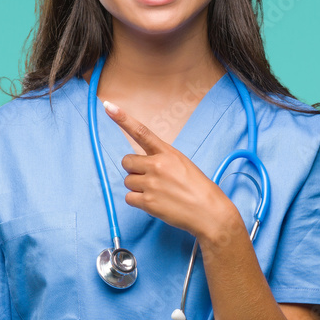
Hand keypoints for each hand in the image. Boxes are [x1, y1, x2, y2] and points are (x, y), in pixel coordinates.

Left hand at [102, 100, 231, 237]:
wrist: (210, 213)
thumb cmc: (198, 189)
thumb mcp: (182, 164)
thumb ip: (161, 159)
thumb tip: (141, 163)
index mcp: (168, 153)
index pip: (142, 132)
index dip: (123, 119)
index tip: (109, 107)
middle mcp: (157, 165)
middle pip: (127, 162)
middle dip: (134, 170)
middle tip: (151, 179)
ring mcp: (152, 183)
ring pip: (128, 181)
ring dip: (138, 188)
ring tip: (158, 193)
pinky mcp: (148, 202)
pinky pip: (129, 198)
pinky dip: (138, 202)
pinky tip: (155, 203)